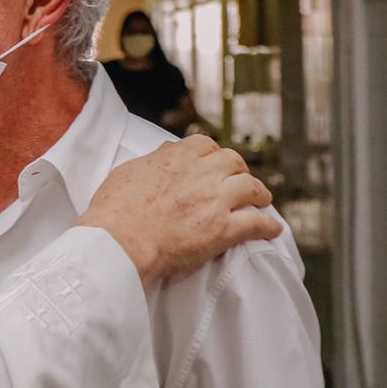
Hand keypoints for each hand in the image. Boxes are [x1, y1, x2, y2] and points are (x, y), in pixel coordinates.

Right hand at [78, 136, 281, 283]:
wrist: (119, 242)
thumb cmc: (114, 212)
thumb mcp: (127, 173)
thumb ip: (151, 161)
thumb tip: (165, 152)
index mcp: (175, 158)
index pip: (204, 144)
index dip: (212, 153)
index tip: (213, 162)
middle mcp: (200, 174)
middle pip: (233, 161)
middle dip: (239, 170)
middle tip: (239, 179)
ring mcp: (214, 201)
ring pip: (251, 187)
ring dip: (259, 194)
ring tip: (262, 200)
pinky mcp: (223, 231)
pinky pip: (256, 224)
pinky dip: (267, 226)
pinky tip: (273, 229)